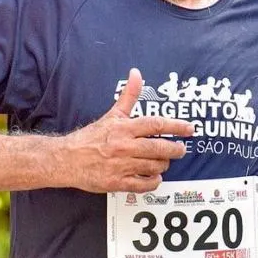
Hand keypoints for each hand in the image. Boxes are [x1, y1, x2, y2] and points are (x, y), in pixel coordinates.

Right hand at [54, 68, 193, 192]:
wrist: (67, 159)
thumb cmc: (91, 137)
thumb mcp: (112, 115)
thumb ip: (128, 95)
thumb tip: (136, 73)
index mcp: (124, 128)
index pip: (156, 124)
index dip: (176, 126)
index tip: (190, 128)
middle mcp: (124, 146)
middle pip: (159, 148)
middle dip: (175, 149)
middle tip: (181, 149)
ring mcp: (121, 166)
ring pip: (154, 166)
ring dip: (163, 164)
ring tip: (164, 161)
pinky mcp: (117, 182)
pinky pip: (143, 184)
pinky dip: (153, 181)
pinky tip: (154, 176)